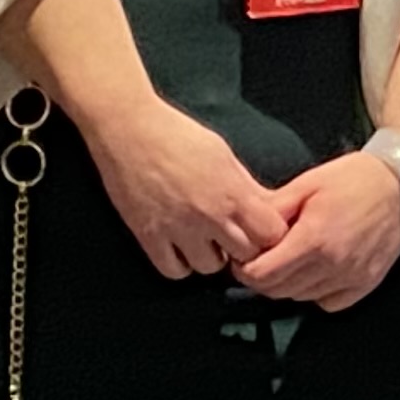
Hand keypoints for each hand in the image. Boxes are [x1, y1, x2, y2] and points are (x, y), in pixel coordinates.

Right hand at [81, 95, 288, 279]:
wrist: (128, 128)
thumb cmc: (177, 134)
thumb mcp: (223, 153)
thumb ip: (246, 187)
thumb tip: (269, 209)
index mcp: (232, 190)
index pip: (271, 234)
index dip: (270, 234)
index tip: (260, 229)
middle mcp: (209, 214)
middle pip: (245, 256)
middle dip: (244, 248)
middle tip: (233, 236)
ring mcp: (178, 228)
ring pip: (210, 268)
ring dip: (211, 256)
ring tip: (203, 238)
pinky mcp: (149, 236)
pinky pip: (174, 271)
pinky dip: (180, 263)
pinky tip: (179, 245)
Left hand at [232, 150, 399, 307]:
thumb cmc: (354, 178)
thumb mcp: (307, 183)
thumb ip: (274, 208)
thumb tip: (245, 230)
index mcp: (314, 238)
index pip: (263, 274)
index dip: (245, 268)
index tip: (243, 256)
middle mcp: (333, 265)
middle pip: (278, 290)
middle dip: (262, 277)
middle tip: (262, 257)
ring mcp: (352, 278)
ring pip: (300, 298)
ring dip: (287, 284)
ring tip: (288, 259)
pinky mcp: (366, 285)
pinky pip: (327, 303)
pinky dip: (314, 292)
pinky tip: (315, 270)